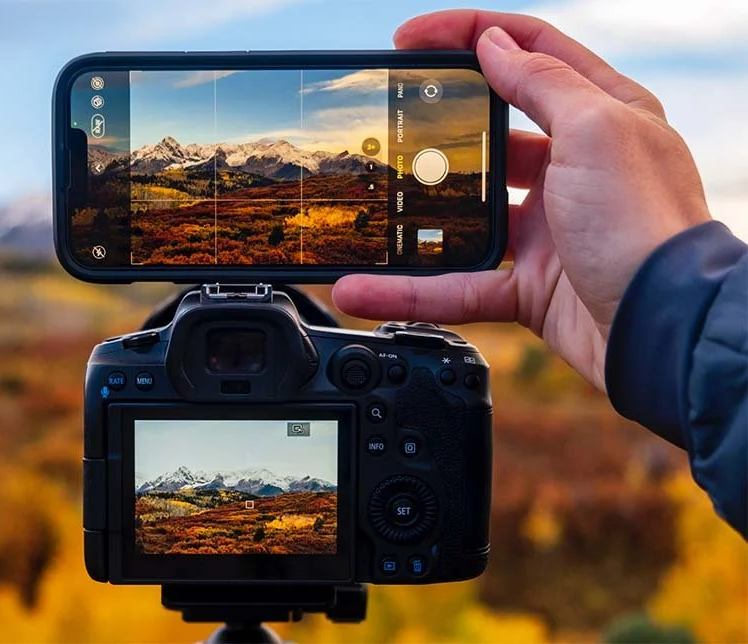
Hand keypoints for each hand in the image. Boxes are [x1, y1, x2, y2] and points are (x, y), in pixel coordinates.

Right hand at [332, 9, 711, 389]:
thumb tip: (493, 45)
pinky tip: (367, 287)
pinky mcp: (529, 284)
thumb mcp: (596, 129)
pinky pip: (459, 284)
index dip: (468, 35)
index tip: (409, 41)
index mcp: (600, 115)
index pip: (529, 53)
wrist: (662, 329)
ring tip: (367, 211)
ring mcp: (549, 228)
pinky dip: (414, 289)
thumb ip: (541, 83)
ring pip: (466, 217)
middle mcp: (574, 168)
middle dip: (435, 129)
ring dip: (413, 220)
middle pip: (490, 133)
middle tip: (385, 124)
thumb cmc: (645, 223)